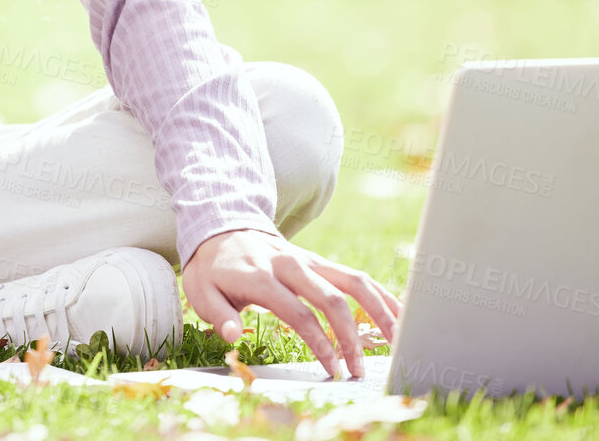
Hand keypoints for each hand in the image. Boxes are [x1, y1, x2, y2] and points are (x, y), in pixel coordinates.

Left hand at [180, 228, 401, 379]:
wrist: (221, 228)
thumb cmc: (212, 270)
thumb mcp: (200, 291)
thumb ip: (217, 314)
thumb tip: (231, 335)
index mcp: (261, 275)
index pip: (298, 312)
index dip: (319, 342)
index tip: (332, 369)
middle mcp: (290, 264)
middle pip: (331, 299)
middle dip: (350, 337)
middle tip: (358, 370)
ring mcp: (309, 260)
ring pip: (353, 281)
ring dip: (379, 310)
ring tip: (399, 339)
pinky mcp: (319, 262)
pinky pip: (354, 276)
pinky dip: (379, 294)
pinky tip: (399, 313)